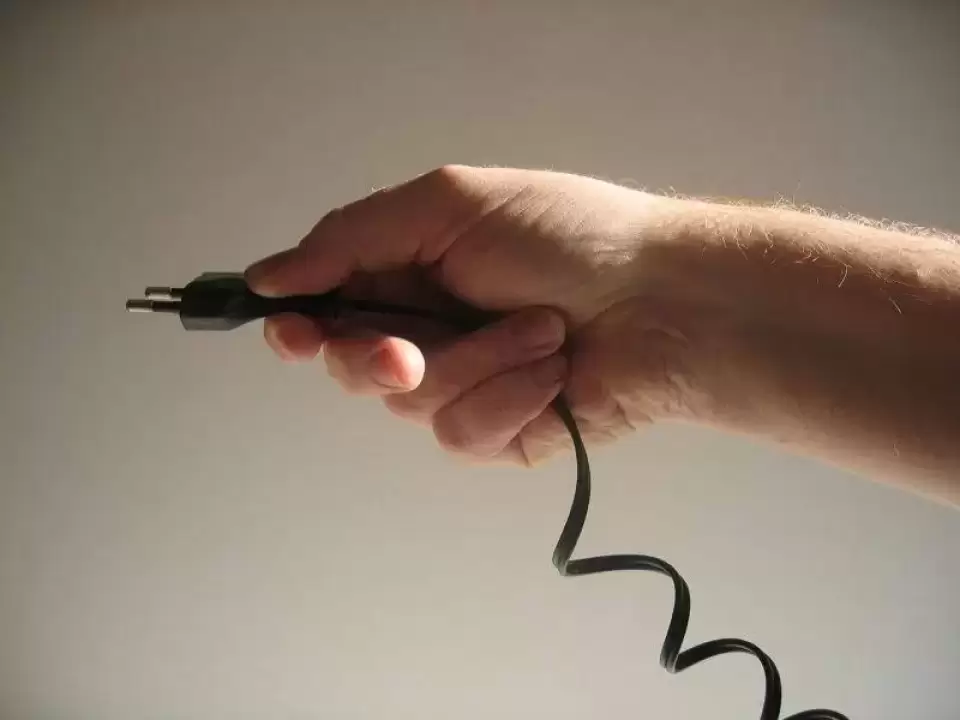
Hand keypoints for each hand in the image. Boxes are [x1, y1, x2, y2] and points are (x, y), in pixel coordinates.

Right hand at [246, 165, 685, 463]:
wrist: (665, 301)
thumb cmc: (566, 237)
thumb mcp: (451, 205)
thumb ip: (352, 239)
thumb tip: (267, 277)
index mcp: (409, 269)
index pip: (327, 305)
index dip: (299, 324)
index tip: (293, 332)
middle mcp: (428, 329)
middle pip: (354, 367)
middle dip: (380, 359)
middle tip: (409, 352)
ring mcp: (464, 385)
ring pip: (412, 404)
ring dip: (479, 363)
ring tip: (543, 330)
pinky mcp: (501, 434)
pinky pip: (466, 434)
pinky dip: (511, 398)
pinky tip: (557, 374)